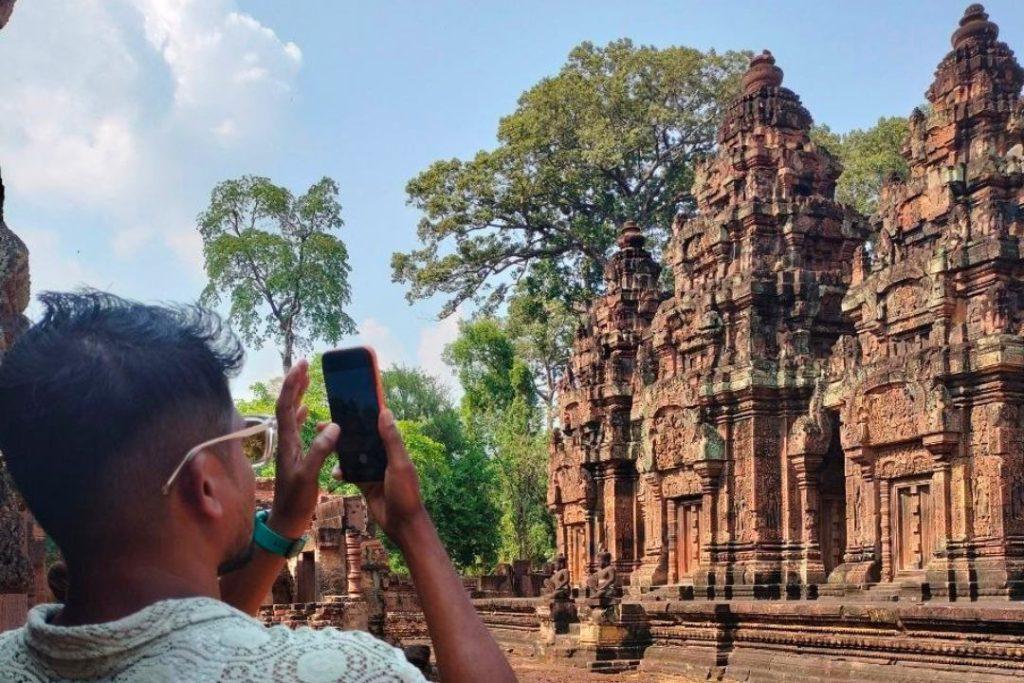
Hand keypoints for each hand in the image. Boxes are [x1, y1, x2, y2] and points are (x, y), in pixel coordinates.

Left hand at [269, 359, 339, 537]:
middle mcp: (286, 442)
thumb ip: (319, 451)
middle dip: (294, 383)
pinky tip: (306, 410)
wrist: (286, 522)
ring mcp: (290, 449)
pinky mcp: (295, 456)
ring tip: (306, 380)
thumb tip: (332, 425)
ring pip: (290, 414)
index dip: (292, 384)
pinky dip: (300, 414)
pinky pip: (296, 428)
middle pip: (286, 405)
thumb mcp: (309, 476)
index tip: (302, 365)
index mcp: (288, 443)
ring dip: (297, 395)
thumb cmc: (296, 501)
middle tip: (304, 365)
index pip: (286, 406)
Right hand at [330, 408, 426, 544]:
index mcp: (393, 448)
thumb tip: (385, 411)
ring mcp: (373, 470)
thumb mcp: (398, 464)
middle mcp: (383, 456)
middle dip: (344, 432)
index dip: (364, 415)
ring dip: (339, 451)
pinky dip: (341, 472)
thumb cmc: (405, 493)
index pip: (377, 425)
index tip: (347, 404)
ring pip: (353, 455)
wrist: (402, 524)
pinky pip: (350, 473)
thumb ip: (391, 440)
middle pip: (361, 439)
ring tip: (323, 445)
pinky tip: (334, 473)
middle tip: (322, 424)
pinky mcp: (365, 484)